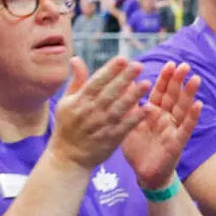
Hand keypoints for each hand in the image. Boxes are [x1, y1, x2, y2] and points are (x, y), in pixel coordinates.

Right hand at [51, 56, 148, 172]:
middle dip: (124, 79)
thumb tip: (76, 59)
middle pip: (109, 93)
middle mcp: (90, 112)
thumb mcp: (66, 102)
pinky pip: (126, 127)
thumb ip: (76, 81)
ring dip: (134, 96)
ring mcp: (101, 126)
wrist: (68, 157)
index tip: (123, 59)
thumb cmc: (67, 126)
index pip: (96, 82)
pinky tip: (148, 108)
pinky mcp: (111, 139)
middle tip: (139, 66)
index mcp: (79, 101)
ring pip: (119, 108)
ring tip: (147, 84)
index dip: (110, 70)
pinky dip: (136, 118)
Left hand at [120, 62, 202, 189]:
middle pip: (173, 96)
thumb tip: (122, 84)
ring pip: (182, 109)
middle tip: (185, 65)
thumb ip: (127, 106)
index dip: (165, 79)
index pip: (160, 92)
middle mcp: (165, 118)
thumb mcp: (127, 124)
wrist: (144, 174)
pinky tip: (199, 106)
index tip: (170, 63)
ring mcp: (173, 130)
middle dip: (179, 81)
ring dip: (189, 94)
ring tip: (196, 79)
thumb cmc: (137, 149)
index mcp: (153, 112)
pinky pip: (186, 128)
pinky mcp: (177, 143)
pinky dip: (192, 117)